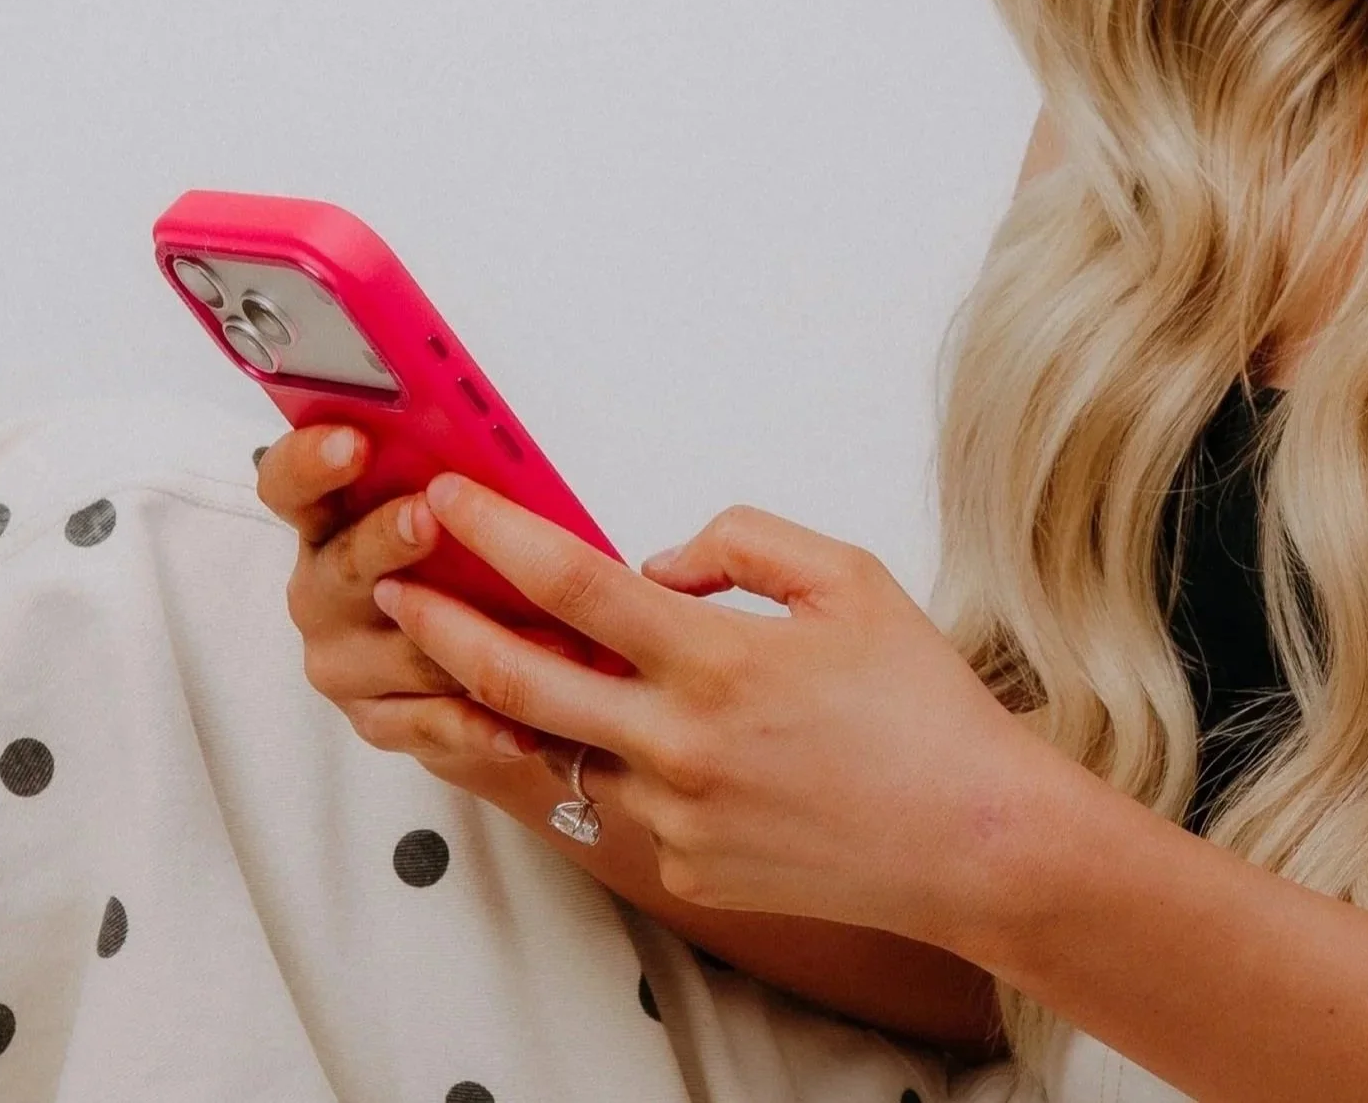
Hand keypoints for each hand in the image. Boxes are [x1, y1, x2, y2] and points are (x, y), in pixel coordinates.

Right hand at [257, 426, 579, 774]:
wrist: (473, 669)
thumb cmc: (465, 572)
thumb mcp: (459, 518)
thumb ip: (458, 489)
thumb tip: (498, 458)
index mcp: (330, 523)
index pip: (289, 484)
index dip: (310, 461)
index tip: (351, 441)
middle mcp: (321, 592)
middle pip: (344, 563)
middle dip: (387, 536)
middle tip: (426, 516)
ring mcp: (343, 662)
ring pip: (403, 649)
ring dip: (477, 642)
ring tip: (549, 636)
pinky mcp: (375, 722)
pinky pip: (427, 724)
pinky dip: (480, 726)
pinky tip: (523, 729)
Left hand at [370, 474, 1069, 944]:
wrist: (977, 843)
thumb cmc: (923, 710)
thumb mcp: (849, 580)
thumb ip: (740, 542)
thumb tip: (656, 561)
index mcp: (718, 660)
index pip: (572, 583)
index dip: (496, 533)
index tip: (447, 499)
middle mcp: (679, 745)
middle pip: (517, 680)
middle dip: (438, 630)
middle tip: (390, 592)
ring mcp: (674, 817)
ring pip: (568, 748)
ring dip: (534, 704)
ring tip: (509, 664)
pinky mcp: (683, 869)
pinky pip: (628, 805)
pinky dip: (636, 768)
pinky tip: (692, 758)